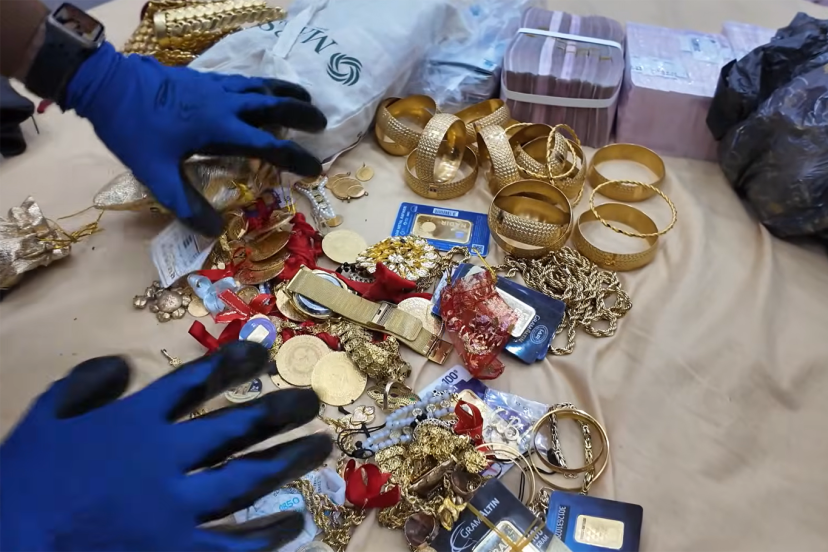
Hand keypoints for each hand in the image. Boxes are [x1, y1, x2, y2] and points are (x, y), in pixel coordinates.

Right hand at [0, 341, 331, 551]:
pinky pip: (236, 545)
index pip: (194, 383)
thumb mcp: (45, 418)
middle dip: (279, 411)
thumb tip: (124, 365)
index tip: (263, 351)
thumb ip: (85, 384)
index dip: (233, 364)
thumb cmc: (24, 485)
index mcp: (134, 424)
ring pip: (248, 480)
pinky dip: (268, 534)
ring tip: (321, 445)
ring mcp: (175, 512)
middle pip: (236, 429)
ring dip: (289, 460)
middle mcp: (165, 461)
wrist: (8, 548)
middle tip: (311, 401)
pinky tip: (294, 520)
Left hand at [64, 43, 326, 236]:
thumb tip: (214, 232)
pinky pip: (243, 81)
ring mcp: (215, 86)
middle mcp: (224, 103)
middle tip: (322, 121)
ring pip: (261, 86)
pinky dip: (262, 87)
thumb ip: (185, 204)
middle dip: (301, 112)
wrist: (106, 85)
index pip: (268, 143)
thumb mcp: (156, 174)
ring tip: (304, 98)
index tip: (316, 168)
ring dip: (286, 93)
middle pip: (274, 104)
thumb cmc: (132, 129)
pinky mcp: (204, 78)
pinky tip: (261, 92)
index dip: (295, 157)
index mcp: (219, 127)